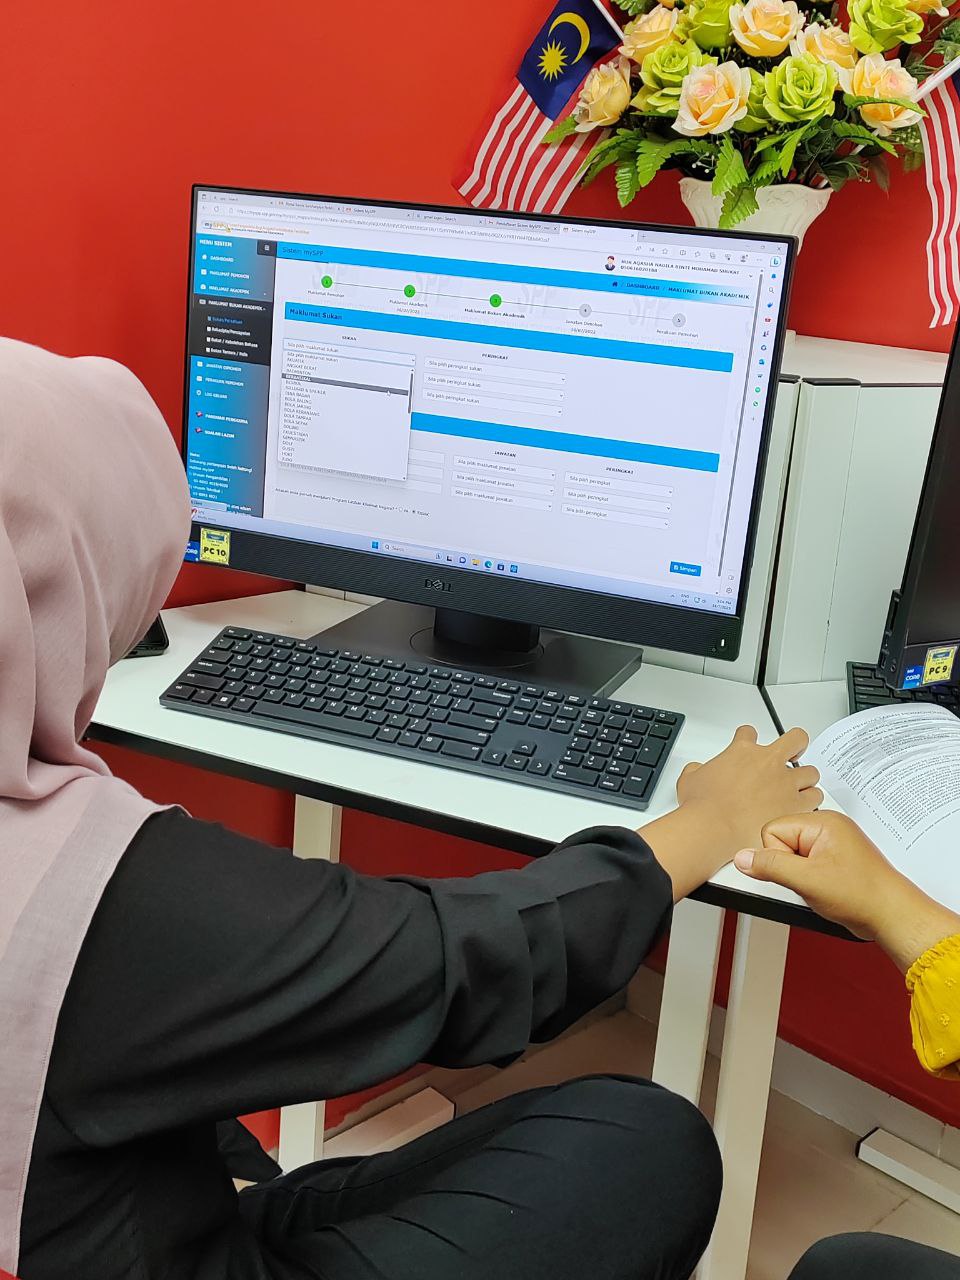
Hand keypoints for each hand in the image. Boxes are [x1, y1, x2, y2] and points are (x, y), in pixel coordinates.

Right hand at [676, 725, 821, 857]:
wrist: (713, 827)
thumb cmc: (702, 805)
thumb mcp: (689, 779)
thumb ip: (697, 769)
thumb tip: (697, 770)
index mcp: (742, 751)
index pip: (750, 732)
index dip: (749, 738)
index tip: (748, 746)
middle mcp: (768, 762)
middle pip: (796, 738)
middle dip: (796, 744)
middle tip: (792, 753)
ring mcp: (785, 782)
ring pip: (810, 771)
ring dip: (805, 779)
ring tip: (798, 788)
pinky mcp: (796, 804)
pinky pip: (815, 797)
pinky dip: (810, 802)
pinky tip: (802, 807)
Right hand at [734, 811, 959, 969]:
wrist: (892, 916)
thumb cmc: (864, 894)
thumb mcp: (808, 880)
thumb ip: (771, 866)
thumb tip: (743, 858)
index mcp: (823, 821)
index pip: (772, 829)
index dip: (778, 856)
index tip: (798, 872)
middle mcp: (827, 828)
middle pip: (780, 842)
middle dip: (789, 867)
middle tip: (812, 881)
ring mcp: (831, 845)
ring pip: (791, 857)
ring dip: (798, 876)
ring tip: (820, 888)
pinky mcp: (833, 862)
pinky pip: (804, 866)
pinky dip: (808, 881)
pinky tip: (823, 892)